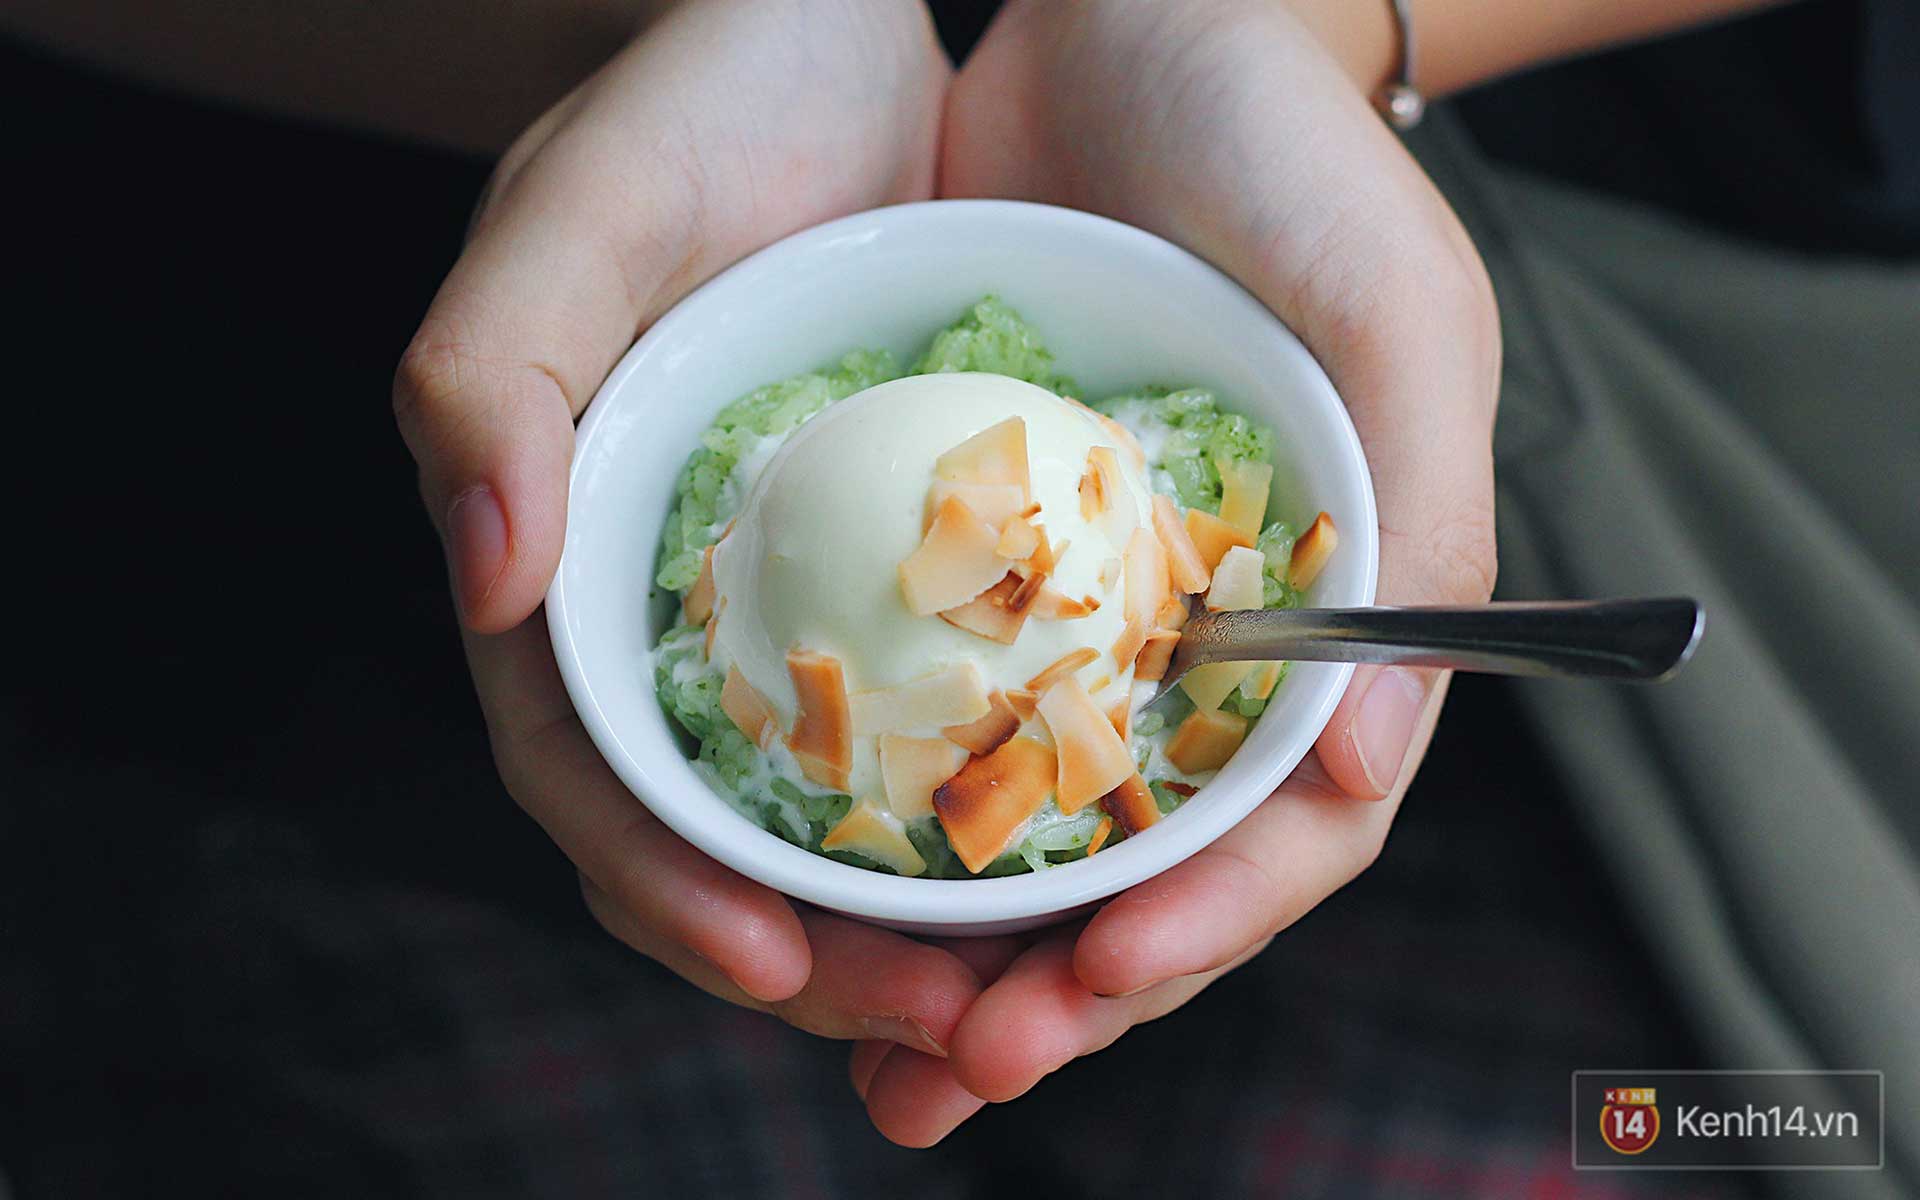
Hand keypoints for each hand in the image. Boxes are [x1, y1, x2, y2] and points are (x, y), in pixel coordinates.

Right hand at [392, 0, 1013, 1087]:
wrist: (838, 31)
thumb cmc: (699, 102)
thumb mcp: (581, 211)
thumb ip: (487, 377)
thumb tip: (480, 581)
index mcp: (565, 566)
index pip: (594, 778)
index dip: (666, 890)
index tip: (779, 968)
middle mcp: (675, 611)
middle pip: (727, 840)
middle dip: (827, 957)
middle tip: (958, 1027)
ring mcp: (791, 601)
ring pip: (843, 817)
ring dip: (927, 923)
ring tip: (1032, 990)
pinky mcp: (902, 572)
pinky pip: (947, 725)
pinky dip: (997, 811)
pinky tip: (1080, 856)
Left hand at [854, 0, 1499, 1140]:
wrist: (1144, 25)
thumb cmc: (1292, 163)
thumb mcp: (1398, 316)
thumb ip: (1417, 528)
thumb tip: (1364, 778)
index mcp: (1324, 631)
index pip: (1274, 839)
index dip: (1192, 930)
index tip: (1089, 980)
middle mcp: (1198, 653)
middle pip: (1135, 872)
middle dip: (1049, 993)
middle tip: (937, 1076)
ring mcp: (1080, 622)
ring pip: (1020, 835)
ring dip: (945, 952)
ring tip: (862, 1038)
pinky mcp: (966, 569)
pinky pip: (921, 719)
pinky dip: (875, 815)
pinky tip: (804, 873)